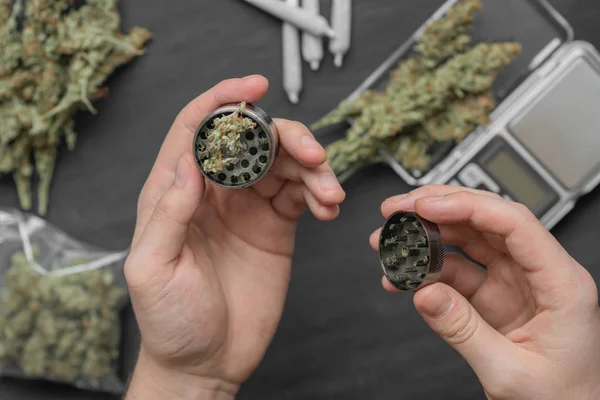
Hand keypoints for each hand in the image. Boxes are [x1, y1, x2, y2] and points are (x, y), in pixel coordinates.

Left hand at [124, 75, 344, 398]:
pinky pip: (301, 194)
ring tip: (328, 192)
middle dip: (286, 136)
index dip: (224, 101)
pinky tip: (328, 207)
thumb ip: (168, 213)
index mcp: (175, 192)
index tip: (254, 86)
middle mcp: (214, 192)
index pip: (197, 130)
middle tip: (312, 154)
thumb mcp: (154, 269)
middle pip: (252, 140)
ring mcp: (247, 208)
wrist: (206, 362)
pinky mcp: (275, 227)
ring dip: (312, 168)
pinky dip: (319, 193)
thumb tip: (188, 162)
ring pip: (283, 164)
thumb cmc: (170, 321)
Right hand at [371, 185, 599, 399]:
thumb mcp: (510, 372)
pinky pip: (456, 270)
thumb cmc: (560, 399)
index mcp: (560, 283)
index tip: (425, 206)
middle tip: (398, 210)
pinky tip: (404, 275)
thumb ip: (463, 331)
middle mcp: (537, 273)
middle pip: (486, 221)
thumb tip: (425, 293)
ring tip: (391, 238)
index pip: (514, 224)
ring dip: (426, 235)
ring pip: (467, 240)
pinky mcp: (494, 296)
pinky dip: (426, 269)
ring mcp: (514, 282)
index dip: (466, 206)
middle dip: (437, 209)